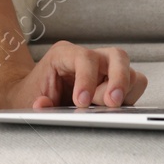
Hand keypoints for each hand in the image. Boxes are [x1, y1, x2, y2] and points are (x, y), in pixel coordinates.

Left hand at [0, 41, 147, 109]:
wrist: (33, 94)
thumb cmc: (32, 93)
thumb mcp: (28, 99)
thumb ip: (37, 103)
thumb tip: (43, 105)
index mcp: (64, 54)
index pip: (84, 58)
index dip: (87, 79)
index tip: (81, 102)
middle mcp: (88, 57)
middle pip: (116, 56)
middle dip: (118, 81)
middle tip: (111, 104)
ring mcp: (104, 69)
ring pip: (130, 71)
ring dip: (125, 92)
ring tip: (109, 108)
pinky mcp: (115, 83)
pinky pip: (135, 85)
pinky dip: (131, 97)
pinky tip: (116, 109)